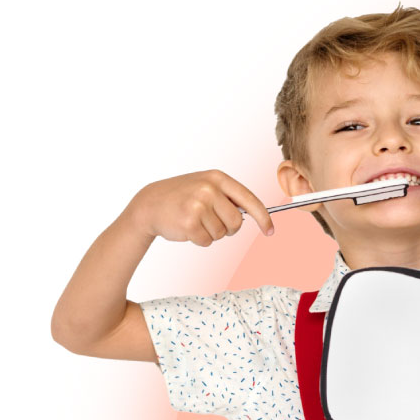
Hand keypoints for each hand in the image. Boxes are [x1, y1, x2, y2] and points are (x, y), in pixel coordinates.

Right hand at [127, 169, 273, 245]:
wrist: (150, 203)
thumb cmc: (182, 197)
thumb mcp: (205, 186)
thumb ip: (228, 197)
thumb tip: (255, 214)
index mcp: (217, 178)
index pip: (249, 199)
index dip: (263, 217)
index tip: (270, 230)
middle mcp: (209, 189)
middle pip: (236, 222)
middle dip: (227, 228)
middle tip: (211, 221)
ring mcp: (198, 205)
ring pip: (221, 233)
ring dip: (210, 233)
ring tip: (195, 221)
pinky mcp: (189, 222)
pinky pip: (207, 241)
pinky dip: (199, 240)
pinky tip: (187, 228)